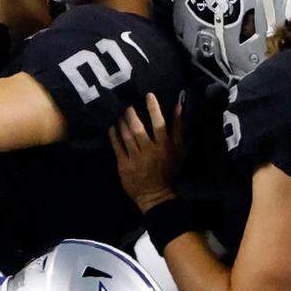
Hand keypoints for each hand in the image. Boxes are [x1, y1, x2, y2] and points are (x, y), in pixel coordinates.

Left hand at [109, 93, 183, 212]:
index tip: (148, 95)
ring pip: (126, 136)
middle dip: (131, 114)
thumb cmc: (169, 169)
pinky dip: (113, 135)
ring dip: (122, 122)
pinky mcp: (124, 165)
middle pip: (138, 129)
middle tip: (128, 106)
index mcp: (164, 147)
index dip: (154, 109)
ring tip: (120, 114)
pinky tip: (112, 127)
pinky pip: (116, 147)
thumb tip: (178, 106)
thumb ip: (178, 128)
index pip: (159, 124)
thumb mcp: (178, 150)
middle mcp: (149, 151)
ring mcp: (135, 159)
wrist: (155, 194)